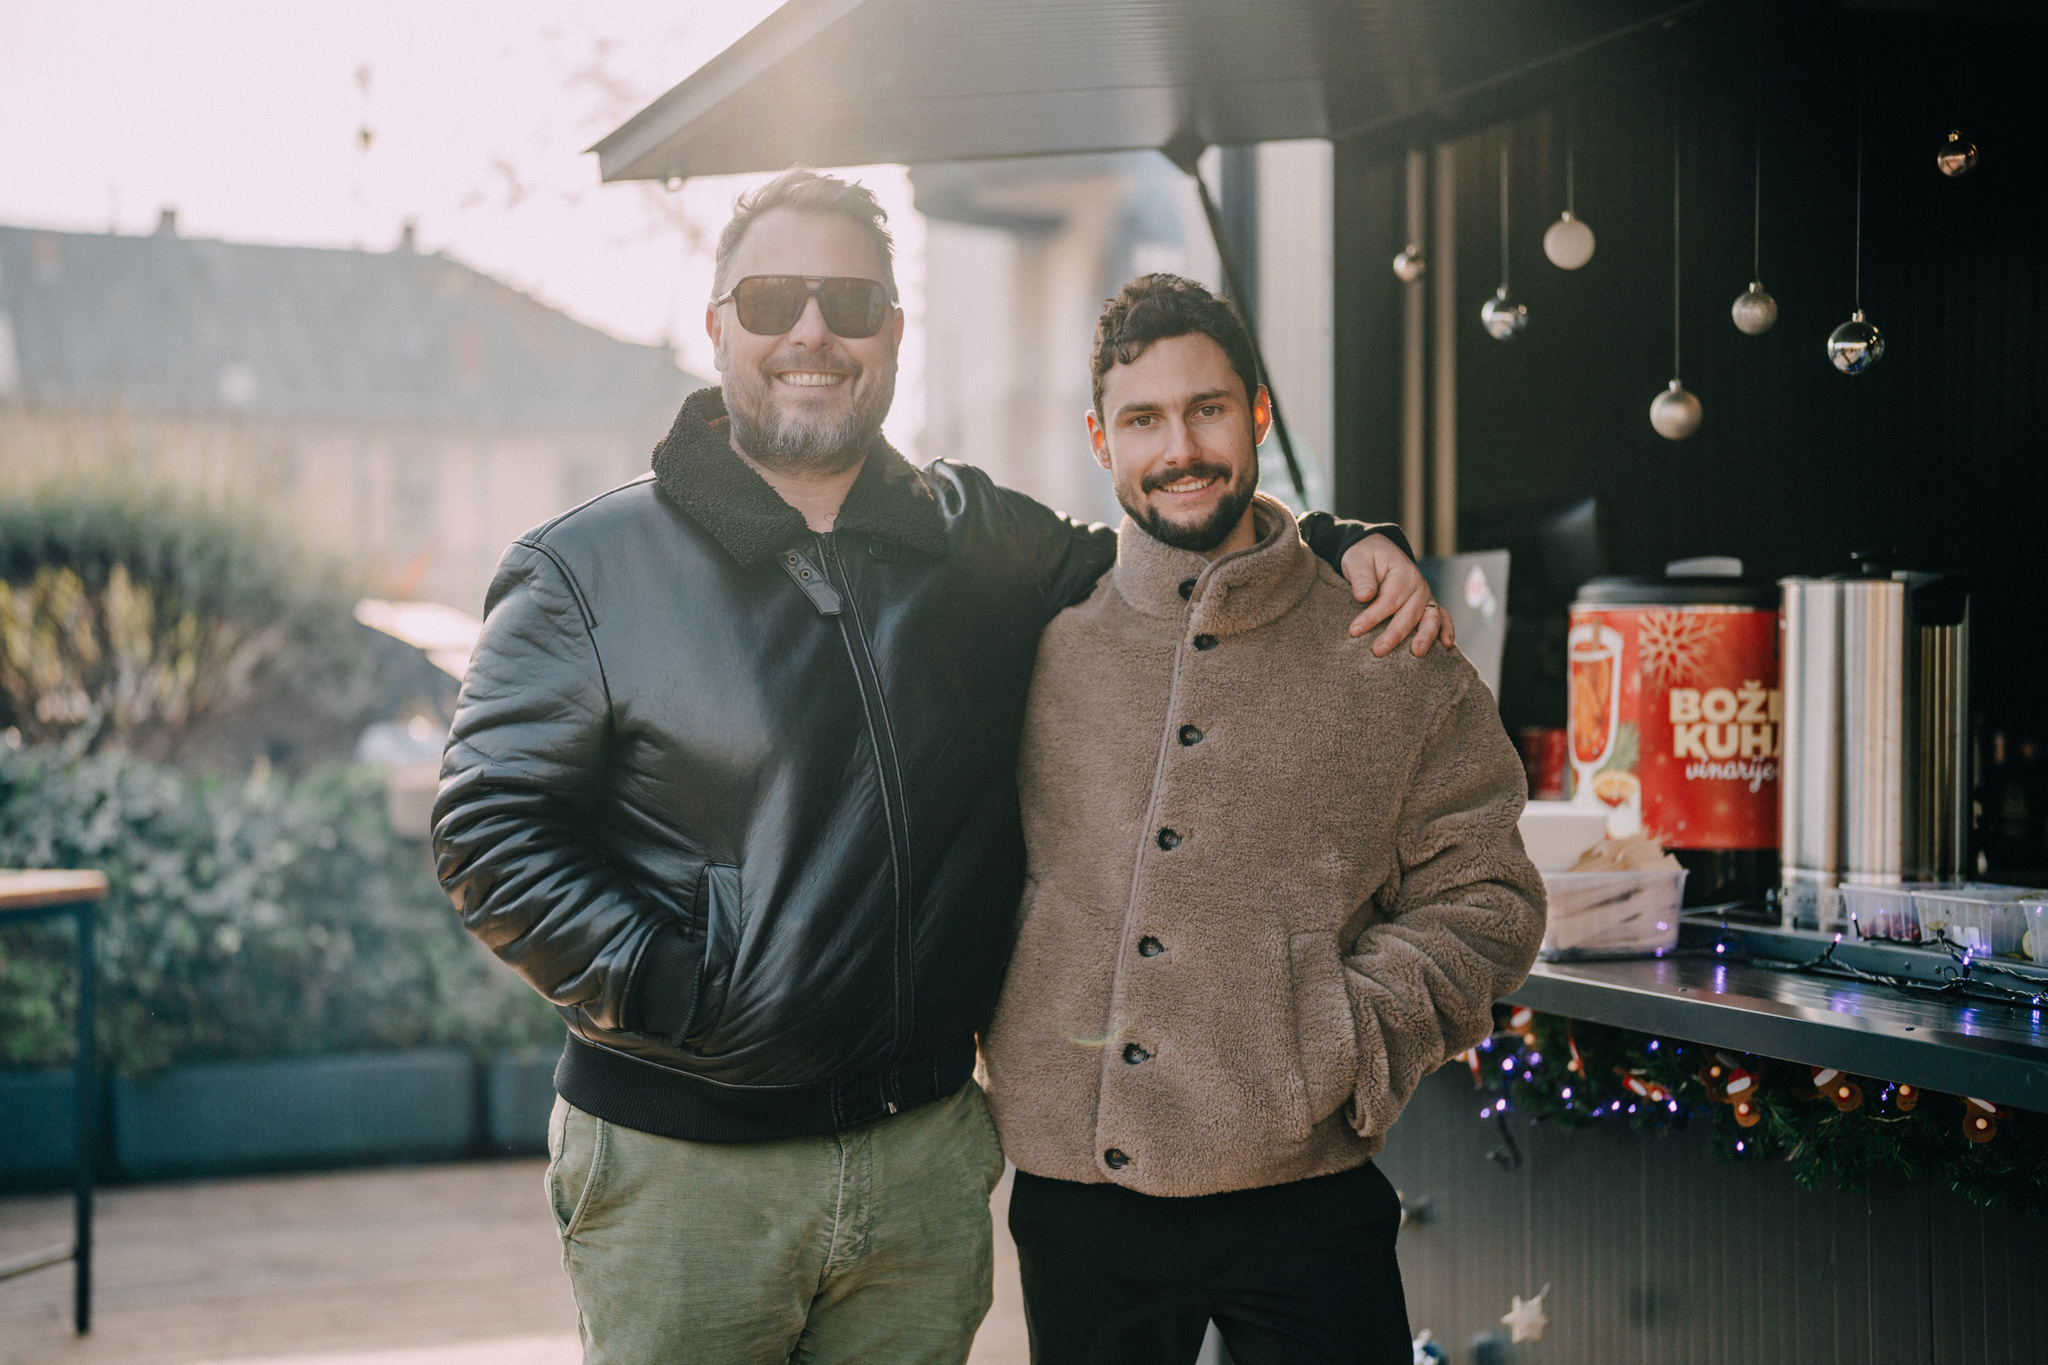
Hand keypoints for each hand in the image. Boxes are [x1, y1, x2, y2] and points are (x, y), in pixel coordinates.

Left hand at [1340, 536, 1453, 657]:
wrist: (1376, 553)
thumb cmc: (1365, 559)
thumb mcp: (1357, 561)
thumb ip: (1361, 577)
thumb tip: (1364, 595)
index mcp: (1403, 572)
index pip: (1389, 599)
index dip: (1372, 617)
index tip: (1354, 630)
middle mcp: (1419, 586)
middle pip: (1409, 613)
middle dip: (1394, 634)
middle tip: (1378, 651)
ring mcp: (1425, 597)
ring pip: (1430, 618)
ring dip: (1425, 636)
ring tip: (1417, 653)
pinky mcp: (1427, 606)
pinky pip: (1442, 618)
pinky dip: (1447, 630)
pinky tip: (1446, 645)